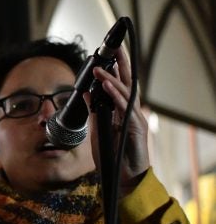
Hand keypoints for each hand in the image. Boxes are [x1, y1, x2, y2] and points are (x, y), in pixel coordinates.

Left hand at [84, 47, 149, 196]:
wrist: (124, 177)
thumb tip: (86, 92)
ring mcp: (134, 118)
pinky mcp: (136, 127)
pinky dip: (115, 96)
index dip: (113, 68)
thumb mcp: (98, 130)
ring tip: (100, 68)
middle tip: (115, 46)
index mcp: (120, 110)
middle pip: (127, 82)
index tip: (106, 53)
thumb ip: (94, 111)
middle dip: (121, 63)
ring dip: (112, 79)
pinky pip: (124, 108)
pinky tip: (107, 87)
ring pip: (125, 92)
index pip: (118, 84)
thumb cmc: (113, 155)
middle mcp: (129, 111)